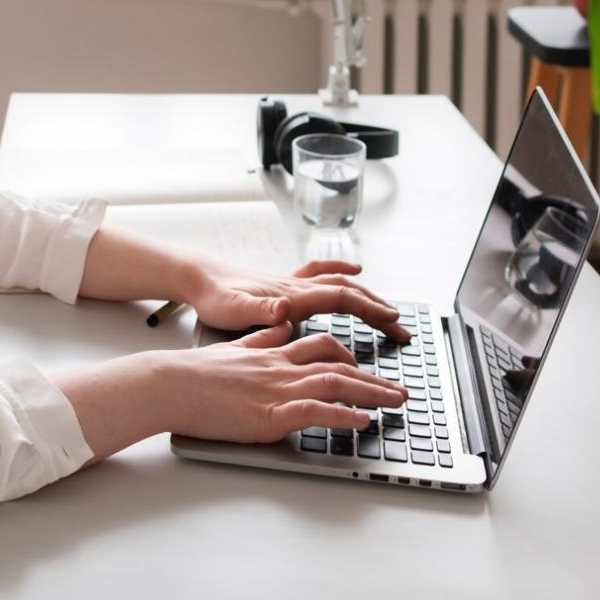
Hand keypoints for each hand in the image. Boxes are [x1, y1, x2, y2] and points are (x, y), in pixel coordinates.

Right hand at [161, 324, 408, 443]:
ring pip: (336, 383)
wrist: (169, 383)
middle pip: (338, 365)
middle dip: (374, 379)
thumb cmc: (193, 373)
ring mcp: (277, 389)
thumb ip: (259, 340)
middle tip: (399, 391)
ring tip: (395, 403)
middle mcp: (280, 367)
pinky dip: (342, 415)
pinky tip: (361, 422)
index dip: (347, 356)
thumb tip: (279, 328)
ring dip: (371, 394)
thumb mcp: (231, 348)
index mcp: (271, 353)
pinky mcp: (269, 413)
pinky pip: (315, 411)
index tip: (364, 366)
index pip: (320, 346)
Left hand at [181, 258, 410, 342]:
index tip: (394, 322)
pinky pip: (318, 274)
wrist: (197, 278)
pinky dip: (339, 271)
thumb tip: (284, 311)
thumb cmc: (213, 298)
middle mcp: (296, 286)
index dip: (370, 310)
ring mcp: (291, 283)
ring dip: (366, 295)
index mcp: (291, 296)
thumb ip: (259, 312)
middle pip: (348, 292)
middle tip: (402, 328)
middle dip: (378, 309)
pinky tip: (351, 272)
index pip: (341, 300)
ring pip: (338, 284)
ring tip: (388, 308)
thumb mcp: (232, 311)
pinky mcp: (282, 285)